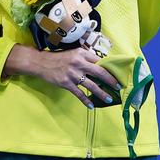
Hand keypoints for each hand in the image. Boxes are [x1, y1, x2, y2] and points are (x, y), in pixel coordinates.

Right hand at [4, 45, 121, 108]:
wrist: (41, 63)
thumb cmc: (58, 58)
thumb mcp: (73, 53)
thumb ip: (85, 58)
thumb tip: (99, 65)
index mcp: (81, 53)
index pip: (99, 60)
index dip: (109, 68)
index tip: (116, 74)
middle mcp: (79, 63)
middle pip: (99, 72)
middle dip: (110, 80)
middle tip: (118, 86)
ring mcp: (72, 74)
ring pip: (91, 85)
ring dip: (102, 93)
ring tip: (109, 99)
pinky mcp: (66, 83)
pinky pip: (79, 94)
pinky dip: (86, 100)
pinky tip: (91, 106)